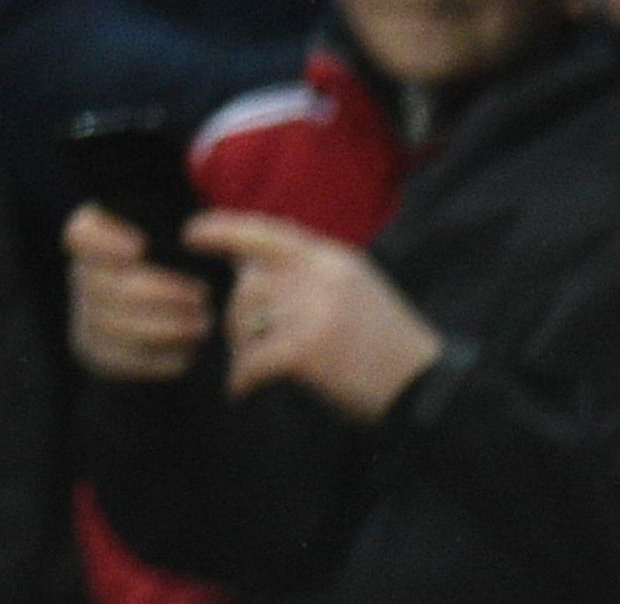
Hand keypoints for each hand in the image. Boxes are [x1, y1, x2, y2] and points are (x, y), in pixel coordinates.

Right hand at [66, 203, 214, 382]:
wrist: (198, 318)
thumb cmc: (203, 273)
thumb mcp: (210, 247)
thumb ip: (209, 232)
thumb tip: (192, 234)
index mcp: (100, 235)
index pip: (80, 234)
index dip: (102, 242)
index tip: (140, 247)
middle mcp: (84, 274)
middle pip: (99, 282)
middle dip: (154, 291)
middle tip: (201, 296)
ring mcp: (85, 314)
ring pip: (110, 323)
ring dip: (160, 327)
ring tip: (201, 325)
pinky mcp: (95, 351)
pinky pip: (118, 359)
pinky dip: (155, 358)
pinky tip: (187, 352)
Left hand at [193, 211, 448, 421]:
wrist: (428, 388)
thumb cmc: (390, 344)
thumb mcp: (357, 289)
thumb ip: (309, 273)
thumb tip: (246, 265)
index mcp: (332, 259)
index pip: (266, 233)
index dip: (222, 230)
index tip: (192, 234)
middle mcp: (319, 278)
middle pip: (247, 285)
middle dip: (237, 314)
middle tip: (245, 342)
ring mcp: (312, 313)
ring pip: (245, 321)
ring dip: (241, 347)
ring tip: (252, 367)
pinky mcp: (306, 350)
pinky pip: (253, 359)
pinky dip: (242, 378)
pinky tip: (243, 390)